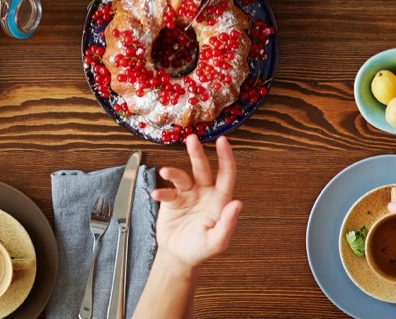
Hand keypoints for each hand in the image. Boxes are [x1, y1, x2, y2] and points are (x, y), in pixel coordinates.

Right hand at [152, 134, 241, 267]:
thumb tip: (238, 203)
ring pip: (182, 176)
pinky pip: (166, 191)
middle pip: (202, 169)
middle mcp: (204, 193)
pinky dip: (161, 191)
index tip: (223, 141)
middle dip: (197, 153)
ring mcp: (187, 195)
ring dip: (173, 172)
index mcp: (219, 201)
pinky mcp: (171, 200)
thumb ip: (227, 223)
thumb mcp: (216, 242)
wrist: (177, 257)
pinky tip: (157, 195)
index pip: (226, 175)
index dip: (225, 157)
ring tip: (166, 172)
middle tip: (192, 139)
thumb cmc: (200, 250)